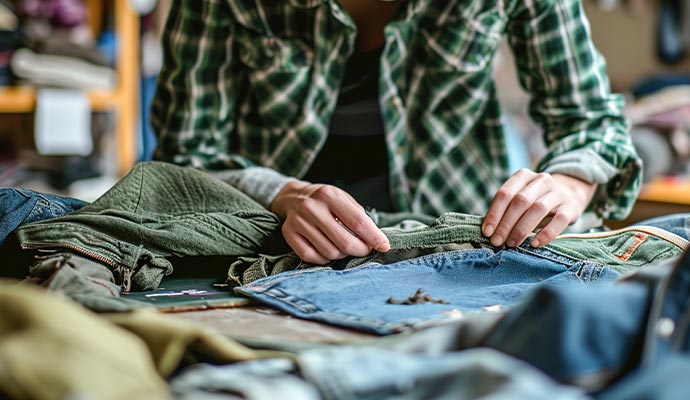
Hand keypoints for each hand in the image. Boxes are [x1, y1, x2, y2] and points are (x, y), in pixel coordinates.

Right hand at [270, 181, 390, 263]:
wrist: (292, 197)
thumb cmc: (324, 201)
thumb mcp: (343, 198)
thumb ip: (359, 216)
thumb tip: (375, 239)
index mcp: (329, 195)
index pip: (357, 221)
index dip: (374, 237)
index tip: (384, 246)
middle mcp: (312, 208)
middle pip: (344, 242)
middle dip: (360, 250)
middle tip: (364, 249)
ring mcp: (298, 222)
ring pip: (330, 252)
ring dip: (342, 254)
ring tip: (343, 246)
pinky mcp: (289, 234)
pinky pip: (312, 257)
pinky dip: (324, 258)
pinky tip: (327, 249)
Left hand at [481, 169, 596, 247]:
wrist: (570, 195)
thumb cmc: (535, 201)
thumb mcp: (520, 199)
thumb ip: (506, 210)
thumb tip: (489, 231)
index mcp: (524, 176)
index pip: (505, 193)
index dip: (494, 214)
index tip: (487, 232)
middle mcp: (541, 180)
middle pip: (520, 201)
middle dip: (506, 224)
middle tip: (498, 241)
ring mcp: (558, 192)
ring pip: (538, 209)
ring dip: (522, 229)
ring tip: (512, 243)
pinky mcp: (571, 206)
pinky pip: (559, 220)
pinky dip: (546, 234)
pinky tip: (534, 244)